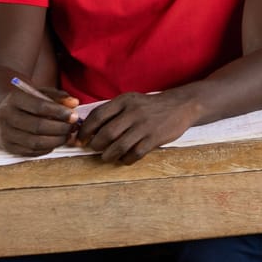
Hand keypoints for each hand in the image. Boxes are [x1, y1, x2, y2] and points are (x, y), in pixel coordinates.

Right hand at [0, 79, 77, 156]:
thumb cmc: (25, 101)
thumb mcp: (39, 92)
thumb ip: (57, 96)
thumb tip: (74, 103)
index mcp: (14, 99)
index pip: (39, 107)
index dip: (59, 112)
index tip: (74, 116)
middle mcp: (6, 117)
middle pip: (37, 126)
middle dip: (60, 128)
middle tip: (74, 127)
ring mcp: (5, 134)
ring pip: (35, 142)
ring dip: (56, 140)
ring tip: (67, 135)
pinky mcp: (8, 147)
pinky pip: (31, 151)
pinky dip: (47, 148)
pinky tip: (55, 141)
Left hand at [75, 91, 199, 163]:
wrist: (181, 105)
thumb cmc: (150, 106)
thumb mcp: (131, 101)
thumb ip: (113, 112)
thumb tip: (89, 129)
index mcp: (124, 101)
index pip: (97, 116)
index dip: (85, 130)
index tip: (80, 139)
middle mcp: (133, 112)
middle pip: (106, 133)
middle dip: (96, 145)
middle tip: (94, 148)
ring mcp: (144, 126)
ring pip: (119, 146)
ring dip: (108, 155)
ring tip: (107, 157)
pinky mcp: (154, 138)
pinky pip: (135, 154)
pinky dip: (126, 160)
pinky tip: (124, 159)